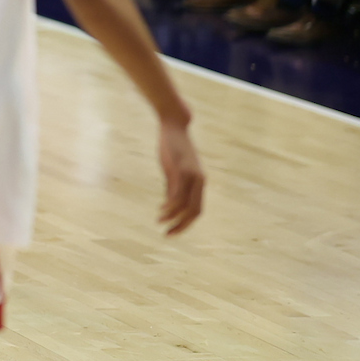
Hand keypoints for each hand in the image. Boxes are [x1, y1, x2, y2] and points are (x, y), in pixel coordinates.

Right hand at [155, 119, 203, 235]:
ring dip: (173, 218)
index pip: (197, 210)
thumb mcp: (174, 169)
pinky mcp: (179, 171)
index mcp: (199, 182)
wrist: (174, 125)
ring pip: (186, 206)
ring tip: (160, 223)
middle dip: (182, 226)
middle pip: (195, 212)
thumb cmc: (173, 147)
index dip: (186, 223)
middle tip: (168, 235)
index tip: (173, 231)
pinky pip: (177, 195)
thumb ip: (174, 185)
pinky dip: (169, 206)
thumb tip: (169, 203)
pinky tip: (161, 210)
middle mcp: (199, 181)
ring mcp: (190, 176)